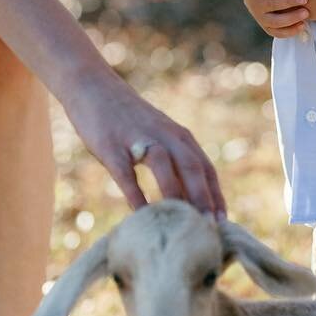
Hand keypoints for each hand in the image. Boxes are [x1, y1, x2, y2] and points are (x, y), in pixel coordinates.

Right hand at [63, 71, 225, 217]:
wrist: (93, 87)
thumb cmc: (128, 120)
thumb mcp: (158, 135)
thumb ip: (174, 161)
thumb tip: (188, 199)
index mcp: (179, 136)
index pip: (205, 168)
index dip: (216, 195)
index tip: (223, 223)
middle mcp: (164, 135)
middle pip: (191, 167)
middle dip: (203, 199)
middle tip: (209, 229)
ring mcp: (137, 138)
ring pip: (164, 166)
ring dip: (175, 195)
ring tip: (181, 224)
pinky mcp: (111, 145)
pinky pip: (126, 173)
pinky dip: (136, 195)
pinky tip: (141, 215)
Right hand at [244, 0, 309, 36]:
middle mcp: (256, 4)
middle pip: (271, 4)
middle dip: (288, 1)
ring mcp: (261, 18)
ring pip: (275, 20)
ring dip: (291, 17)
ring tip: (306, 13)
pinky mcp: (267, 28)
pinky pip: (278, 33)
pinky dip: (290, 31)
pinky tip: (303, 25)